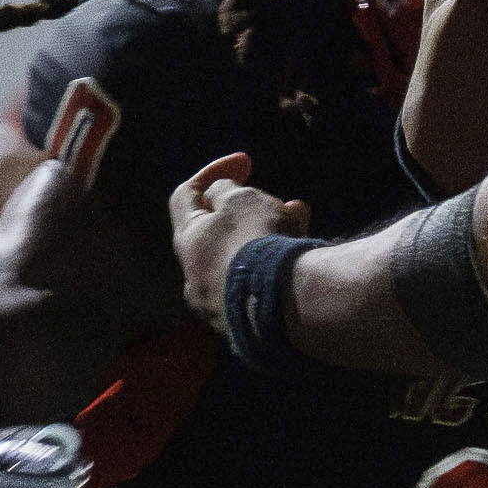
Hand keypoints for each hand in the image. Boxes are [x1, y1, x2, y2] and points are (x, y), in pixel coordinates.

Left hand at [170, 152, 307, 329]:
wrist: (290, 306)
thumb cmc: (260, 245)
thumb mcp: (241, 200)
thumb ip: (226, 192)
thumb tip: (221, 196)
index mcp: (188, 244)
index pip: (185, 198)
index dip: (213, 173)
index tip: (246, 163)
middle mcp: (197, 279)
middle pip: (218, 231)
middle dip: (249, 209)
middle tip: (278, 199)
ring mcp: (223, 305)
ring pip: (244, 258)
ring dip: (268, 233)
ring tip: (298, 217)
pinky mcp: (250, 324)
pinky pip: (260, 284)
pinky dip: (276, 263)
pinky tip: (302, 249)